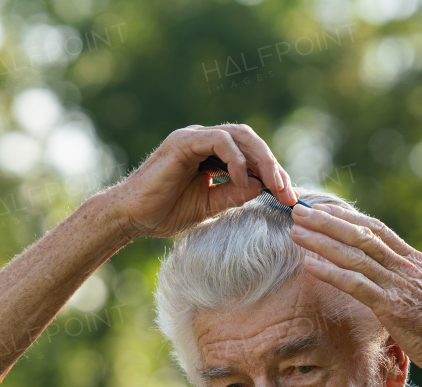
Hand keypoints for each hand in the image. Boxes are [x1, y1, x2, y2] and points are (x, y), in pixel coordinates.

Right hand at [107, 124, 297, 240]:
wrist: (133, 217)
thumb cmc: (165, 212)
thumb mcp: (210, 205)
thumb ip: (235, 194)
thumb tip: (264, 187)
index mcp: (211, 154)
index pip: (250, 154)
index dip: (272, 173)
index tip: (288, 197)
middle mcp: (204, 140)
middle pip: (250, 141)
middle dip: (273, 166)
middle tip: (287, 192)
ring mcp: (193, 138)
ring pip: (239, 135)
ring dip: (261, 160)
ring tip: (273, 186)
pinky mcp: (183, 142)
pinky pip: (218, 140)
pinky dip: (236, 159)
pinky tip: (243, 181)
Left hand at [287, 203, 421, 376]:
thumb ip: (402, 278)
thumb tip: (379, 273)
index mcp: (413, 260)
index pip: (375, 229)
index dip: (346, 217)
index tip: (320, 209)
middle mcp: (405, 266)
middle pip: (360, 235)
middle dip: (327, 222)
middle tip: (299, 212)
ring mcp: (399, 284)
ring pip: (354, 255)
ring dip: (322, 242)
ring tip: (297, 233)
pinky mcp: (392, 306)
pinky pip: (356, 284)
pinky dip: (331, 272)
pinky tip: (310, 265)